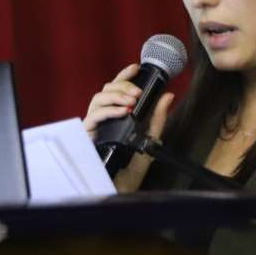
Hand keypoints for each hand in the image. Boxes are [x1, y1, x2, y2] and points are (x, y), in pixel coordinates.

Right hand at [84, 63, 175, 192]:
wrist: (122, 187)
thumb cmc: (132, 165)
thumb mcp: (150, 138)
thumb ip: (157, 118)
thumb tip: (168, 96)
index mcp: (115, 115)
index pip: (116, 89)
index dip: (124, 76)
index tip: (135, 67)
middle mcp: (103, 117)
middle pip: (106, 90)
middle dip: (122, 86)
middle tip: (138, 92)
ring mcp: (94, 125)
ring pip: (97, 99)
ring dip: (116, 96)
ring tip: (132, 100)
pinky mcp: (87, 134)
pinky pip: (93, 116)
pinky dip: (109, 111)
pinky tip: (123, 111)